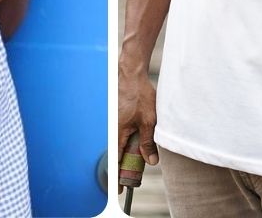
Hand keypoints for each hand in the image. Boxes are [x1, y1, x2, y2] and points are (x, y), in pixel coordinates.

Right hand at [117, 70, 159, 192]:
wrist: (131, 73)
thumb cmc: (139, 94)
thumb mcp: (149, 120)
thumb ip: (148, 142)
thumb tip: (151, 161)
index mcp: (117, 132)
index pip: (114, 161)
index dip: (116, 176)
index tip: (117, 188)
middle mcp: (111, 128)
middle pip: (114, 153)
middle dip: (122, 164)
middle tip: (130, 173)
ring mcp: (111, 121)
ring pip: (116, 141)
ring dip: (124, 149)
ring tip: (135, 152)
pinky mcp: (114, 114)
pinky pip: (117, 131)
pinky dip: (124, 137)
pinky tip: (134, 133)